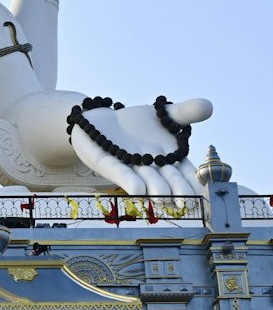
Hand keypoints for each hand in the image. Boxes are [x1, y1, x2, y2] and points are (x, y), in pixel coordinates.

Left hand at [70, 97, 212, 196]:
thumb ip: (185, 112)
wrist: (100, 122)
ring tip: (162, 198)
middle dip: (178, 191)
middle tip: (185, 203)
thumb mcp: (163, 114)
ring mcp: (130, 167)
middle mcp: (152, 168)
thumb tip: (209, 106)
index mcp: (169, 160)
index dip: (197, 184)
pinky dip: (130, 182)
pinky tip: (138, 189)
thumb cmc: (136, 124)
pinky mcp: (108, 164)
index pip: (188, 174)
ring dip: (156, 190)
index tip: (206, 194)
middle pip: (170, 182)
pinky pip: (121, 174)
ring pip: (148, 182)